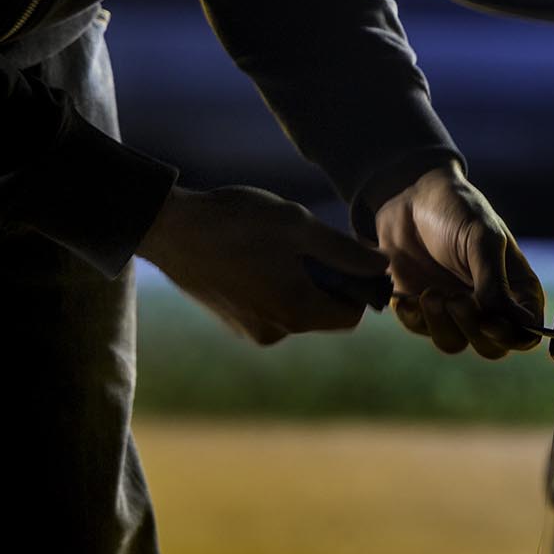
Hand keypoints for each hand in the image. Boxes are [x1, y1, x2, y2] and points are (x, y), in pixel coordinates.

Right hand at [138, 184, 387, 344]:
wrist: (170, 228)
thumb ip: (345, 251)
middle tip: (309, 242)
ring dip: (301, 280)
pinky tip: (256, 255)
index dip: (360, 287)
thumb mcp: (299, 226)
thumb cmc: (238, 222)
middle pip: (324, 313)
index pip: (352, 316)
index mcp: (296, 312)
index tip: (349, 255)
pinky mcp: (233, 322)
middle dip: (328, 281)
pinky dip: (276, 285)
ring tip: (277, 246)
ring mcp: (251, 330)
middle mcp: (275, 332)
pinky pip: (272, 307)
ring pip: (297, 308)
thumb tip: (383, 266)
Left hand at [374, 165, 544, 357]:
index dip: (512, 336)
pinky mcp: (423, 308)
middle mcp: (489, 304)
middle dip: (473, 330)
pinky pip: (421, 330)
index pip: (526, 331)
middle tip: (456, 300)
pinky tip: (409, 297)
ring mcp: (455, 308)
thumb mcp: (483, 239)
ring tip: (430, 293)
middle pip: (491, 346)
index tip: (490, 321)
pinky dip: (415, 319)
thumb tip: (516, 322)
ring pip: (455, 343)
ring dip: (442, 324)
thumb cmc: (458, 210)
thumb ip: (495, 282)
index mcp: (516, 287)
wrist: (410, 196)